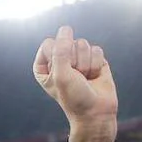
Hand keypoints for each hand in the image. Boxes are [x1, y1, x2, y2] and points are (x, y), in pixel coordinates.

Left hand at [33, 26, 117, 141]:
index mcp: (44, 65)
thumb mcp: (61, 75)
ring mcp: (77, 59)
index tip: (61, 76)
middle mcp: (60, 60)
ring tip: (85, 79)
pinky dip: (97, 65)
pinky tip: (95, 77)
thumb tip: (66, 28)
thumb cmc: (74, 98)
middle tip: (76, 79)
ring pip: (83, 44)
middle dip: (75, 62)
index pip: (49, 44)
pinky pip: (96, 50)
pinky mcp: (94, 60)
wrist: (96, 113)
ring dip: (86, 64)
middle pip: (67, 42)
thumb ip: (61, 50)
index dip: (58, 59)